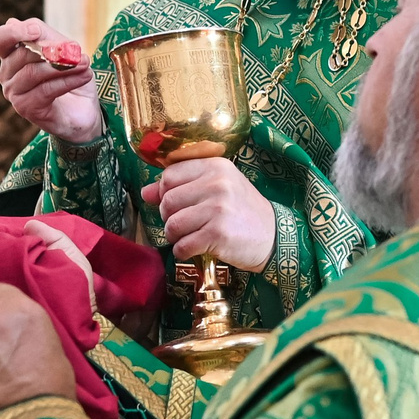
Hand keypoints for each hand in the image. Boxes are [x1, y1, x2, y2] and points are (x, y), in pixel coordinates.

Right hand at [0, 18, 102, 147]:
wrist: (82, 109)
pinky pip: (45, 90)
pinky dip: (68, 81)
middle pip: (22, 54)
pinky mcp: (25, 108)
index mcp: (11, 54)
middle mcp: (6, 73)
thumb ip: (45, 35)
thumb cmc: (69, 75)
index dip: (13, 33)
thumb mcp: (62, 50)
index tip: (36, 31)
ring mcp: (13, 92)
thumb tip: (19, 24)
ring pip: (34, 73)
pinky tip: (85, 76)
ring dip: (64, 67)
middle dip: (53, 51)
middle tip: (77, 52)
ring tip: (85, 64)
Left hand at [141, 158, 273, 270]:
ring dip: (175, 237)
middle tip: (185, 224)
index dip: (165, 193)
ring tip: (190, 237)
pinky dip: (183, 251)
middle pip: (167, 201)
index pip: (169, 175)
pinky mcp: (218, 234)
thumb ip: (181, 186)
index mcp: (215, 166)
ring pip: (172, 224)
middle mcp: (217, 184)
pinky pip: (182, 245)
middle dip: (169, 218)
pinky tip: (195, 249)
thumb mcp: (217, 189)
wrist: (273, 235)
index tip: (177, 204)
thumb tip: (145, 192)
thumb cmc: (241, 210)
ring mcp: (218, 209)